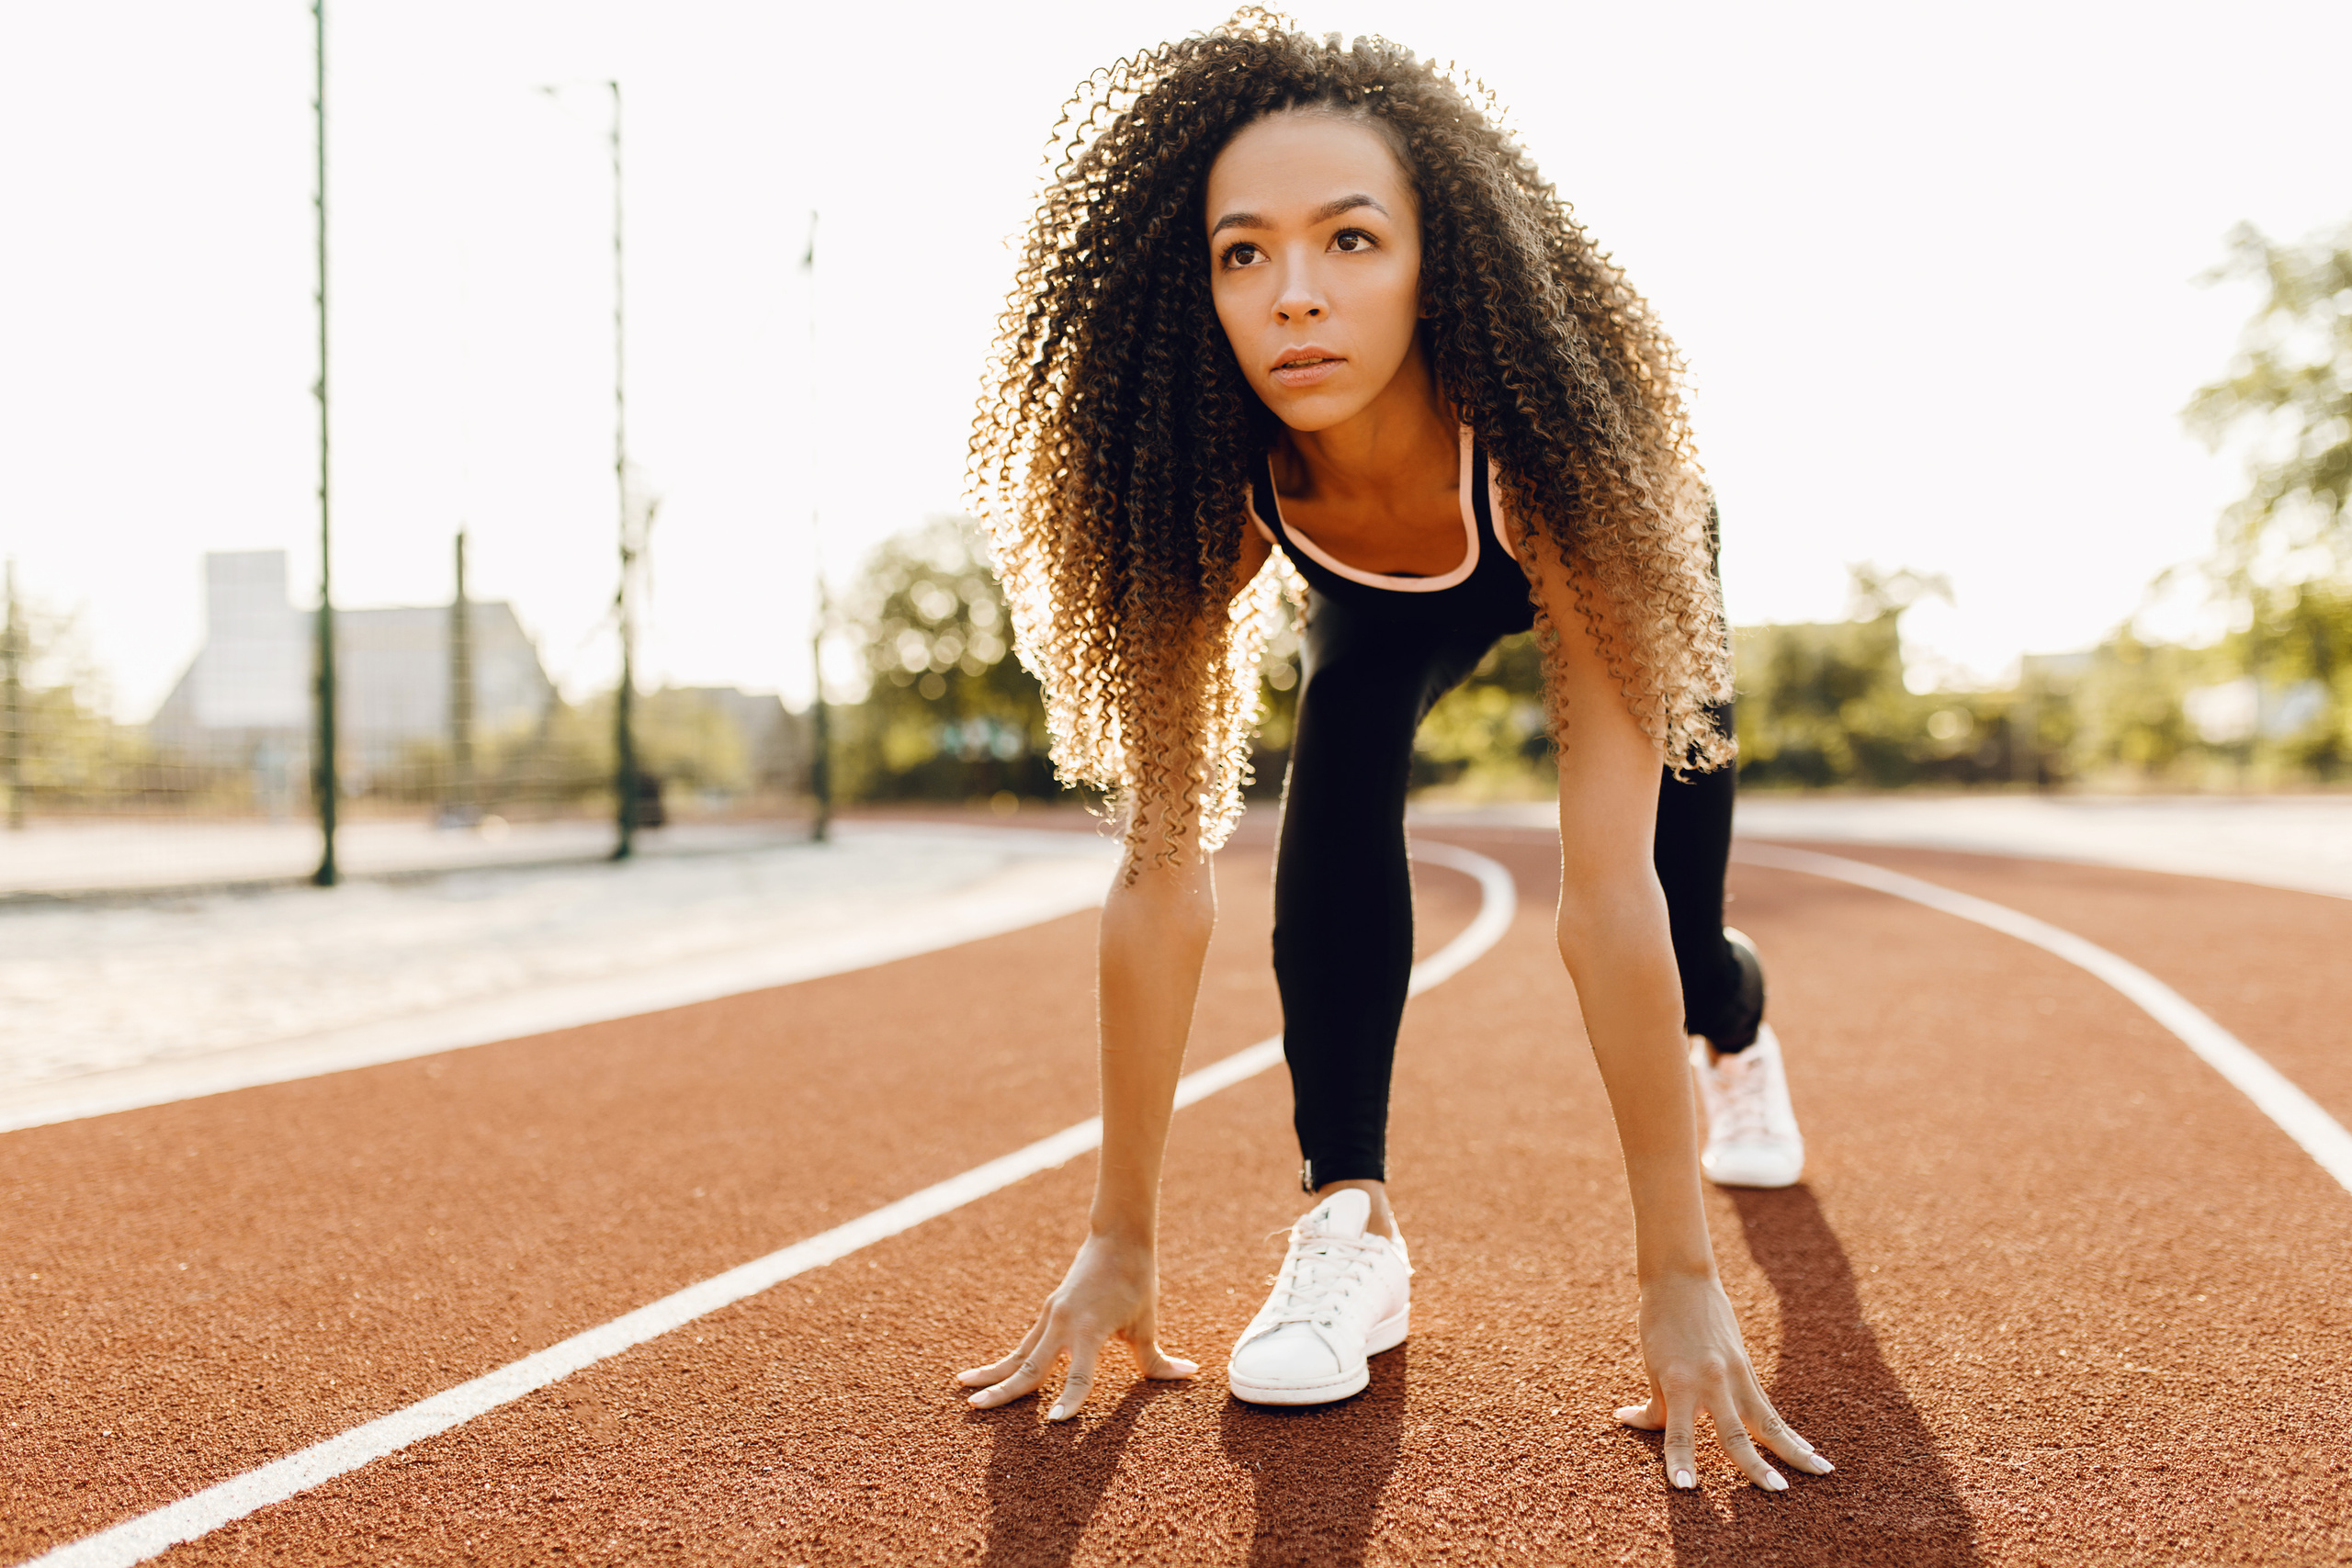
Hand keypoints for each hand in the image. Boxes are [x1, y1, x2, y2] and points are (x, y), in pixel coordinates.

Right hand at [957, 1232, 1197, 1419]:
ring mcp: (1051, 1317)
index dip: (1071, 1399)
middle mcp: (1064, 1322)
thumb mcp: (1147, 1321)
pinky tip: (987, 1374)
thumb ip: (1158, 1358)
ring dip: (992, 1374)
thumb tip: (1189, 1374)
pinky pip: (1024, 1344)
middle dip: (1004, 1390)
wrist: (1118, 1236)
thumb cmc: (1136, 1279)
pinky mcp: (1048, 1313)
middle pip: (1030, 1365)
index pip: (1080, 1373)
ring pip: (1018, 1354)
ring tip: (963, 1391)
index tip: (1057, 1424)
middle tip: (975, 1410)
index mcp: (1091, 1326)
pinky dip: (1006, 1361)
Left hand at [1615, 1271, 1832, 1489]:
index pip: (1677, 1432)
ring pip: (1767, 1422)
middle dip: (1755, 1465)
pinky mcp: (1748, 1372)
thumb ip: (1652, 1405)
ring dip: (1794, 1451)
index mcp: (1679, 1383)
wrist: (1681, 1280)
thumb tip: (1629, 1422)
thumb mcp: (1652, 1366)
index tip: (1684, 1488)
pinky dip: (1789, 1433)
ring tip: (1821, 1472)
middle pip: (1735, 1433)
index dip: (1680, 1459)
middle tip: (1776, 1491)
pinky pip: (1770, 1409)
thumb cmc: (1659, 1324)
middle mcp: (1711, 1382)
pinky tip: (1810, 1453)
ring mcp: (1735, 1377)